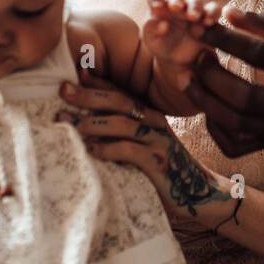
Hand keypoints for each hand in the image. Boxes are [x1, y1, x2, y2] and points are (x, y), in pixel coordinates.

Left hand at [58, 72, 235, 232]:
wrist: (200, 192)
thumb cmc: (164, 169)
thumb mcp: (143, 147)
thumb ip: (121, 134)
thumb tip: (85, 125)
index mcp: (149, 116)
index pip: (120, 92)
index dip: (98, 82)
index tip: (75, 72)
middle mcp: (154, 122)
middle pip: (119, 102)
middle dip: (89, 95)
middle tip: (64, 91)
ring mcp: (157, 141)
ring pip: (122, 124)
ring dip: (93, 122)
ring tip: (70, 124)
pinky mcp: (158, 163)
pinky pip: (130, 151)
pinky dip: (108, 148)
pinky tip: (91, 150)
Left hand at [140, 0, 221, 68]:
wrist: (178, 59)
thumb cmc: (161, 44)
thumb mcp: (152, 40)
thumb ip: (152, 30)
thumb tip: (162, 23)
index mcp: (160, 7)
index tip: (156, 6)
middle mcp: (177, 5)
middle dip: (177, 1)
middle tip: (177, 8)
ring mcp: (192, 10)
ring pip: (195, 0)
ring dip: (195, 6)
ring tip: (194, 17)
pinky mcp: (207, 18)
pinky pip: (213, 10)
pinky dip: (212, 12)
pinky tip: (209, 21)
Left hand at [185, 9, 263, 156]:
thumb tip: (227, 14)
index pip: (262, 55)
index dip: (228, 40)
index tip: (203, 27)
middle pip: (244, 97)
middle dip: (211, 76)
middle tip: (197, 56)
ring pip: (235, 124)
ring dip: (205, 101)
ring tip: (191, 79)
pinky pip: (235, 145)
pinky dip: (214, 127)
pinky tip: (209, 105)